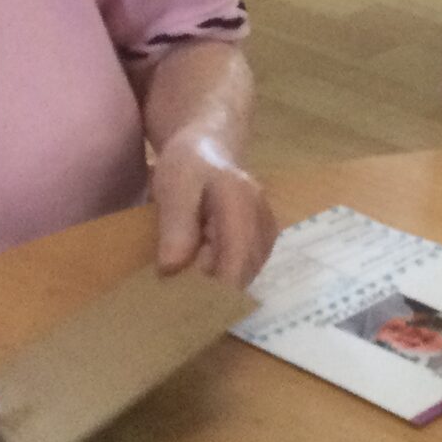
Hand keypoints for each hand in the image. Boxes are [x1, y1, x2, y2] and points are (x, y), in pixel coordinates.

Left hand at [149, 132, 276, 288]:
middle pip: (243, 272)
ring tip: (195, 258)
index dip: (211, 286)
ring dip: (219, 276)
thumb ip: (176, 226)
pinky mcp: (267, 237)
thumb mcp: (173, 187)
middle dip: (213, 283)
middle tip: (184, 271)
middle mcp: (264, 219)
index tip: (185, 293)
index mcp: (242, 204)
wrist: (209, 148)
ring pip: (247, 273)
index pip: (236, 262)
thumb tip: (172, 269)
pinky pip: (249, 266)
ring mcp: (269, 230)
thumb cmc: (188, 166)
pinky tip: (209, 255)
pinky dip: (227, 269)